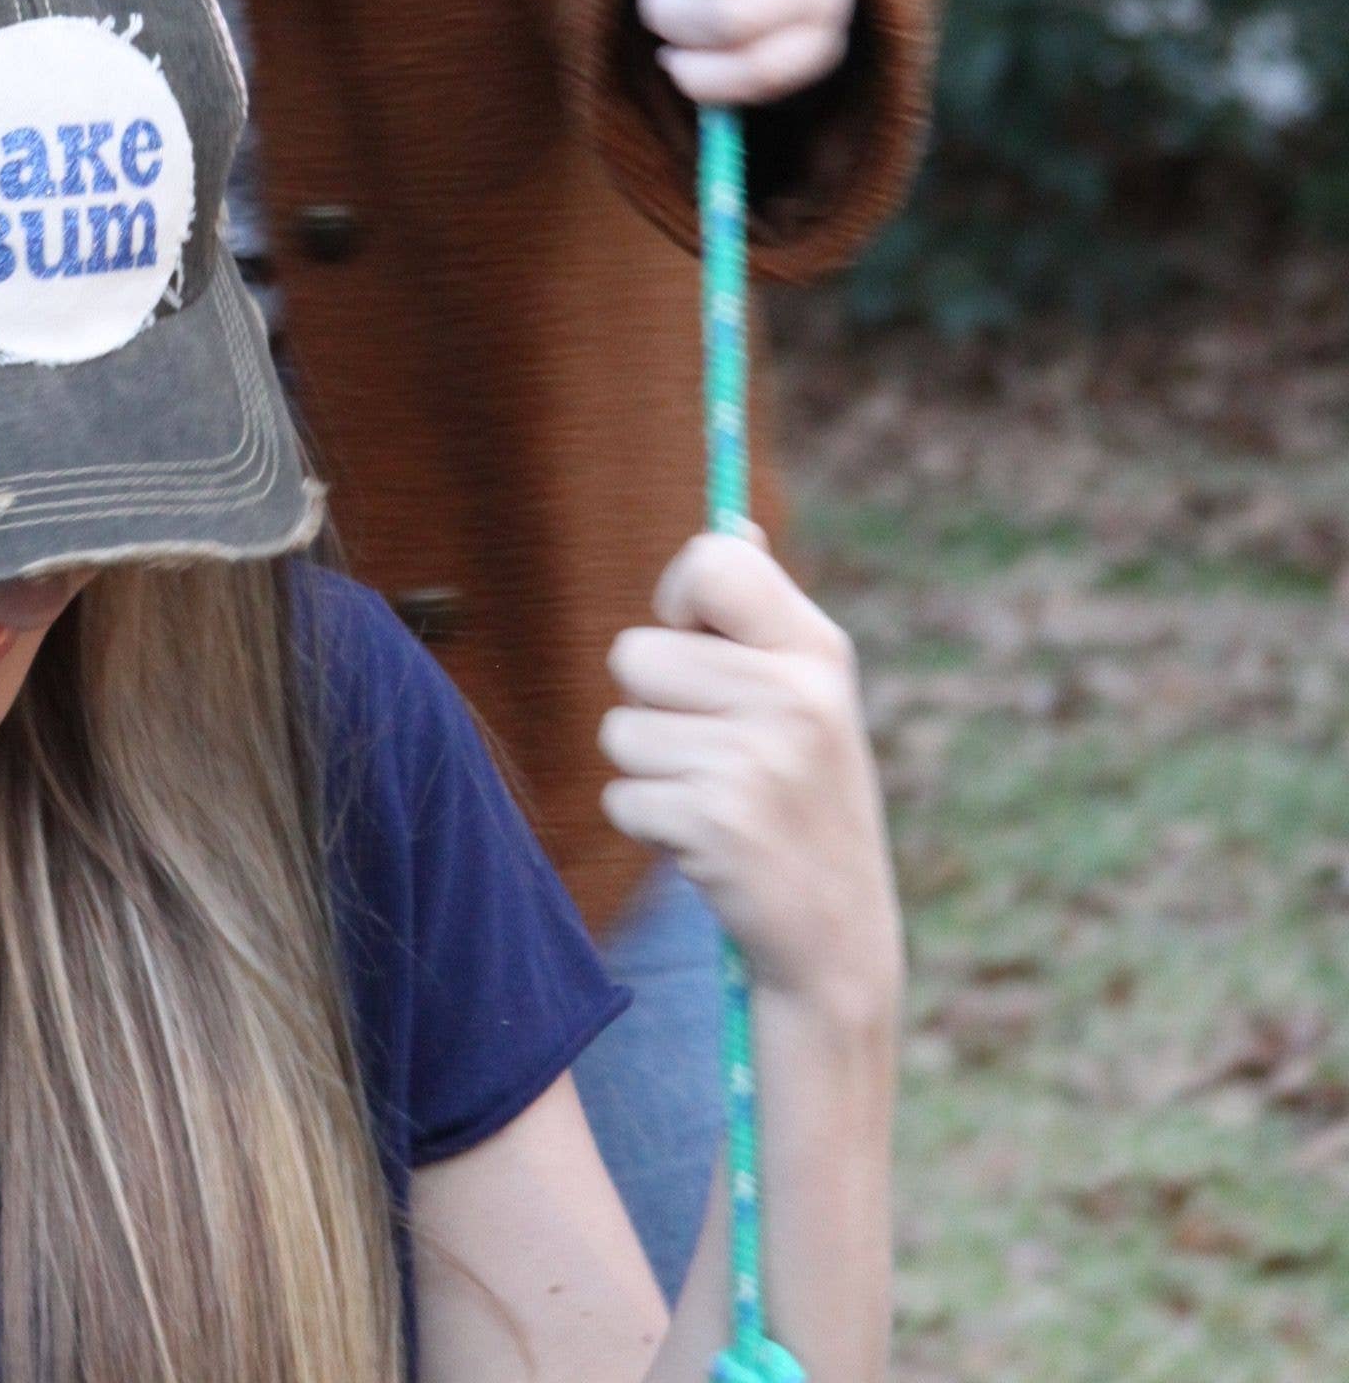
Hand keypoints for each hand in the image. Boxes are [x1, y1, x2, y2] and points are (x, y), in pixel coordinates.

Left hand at [599, 531, 900, 1023]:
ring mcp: (758, 760)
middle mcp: (793, 695)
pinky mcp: (718, 822)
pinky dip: (648, 824)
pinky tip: (707, 843)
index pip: (715, 561)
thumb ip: (762, 611)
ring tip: (714, 799)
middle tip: (711, 750)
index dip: (679, 596)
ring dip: (649, 771)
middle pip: (635, 654)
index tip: (692, 639)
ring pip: (620, 729)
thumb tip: (732, 518)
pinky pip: (622, 795)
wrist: (838, 942)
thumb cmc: (804, 801)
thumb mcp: (809, 697)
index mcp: (817, 650)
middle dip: (651, 707)